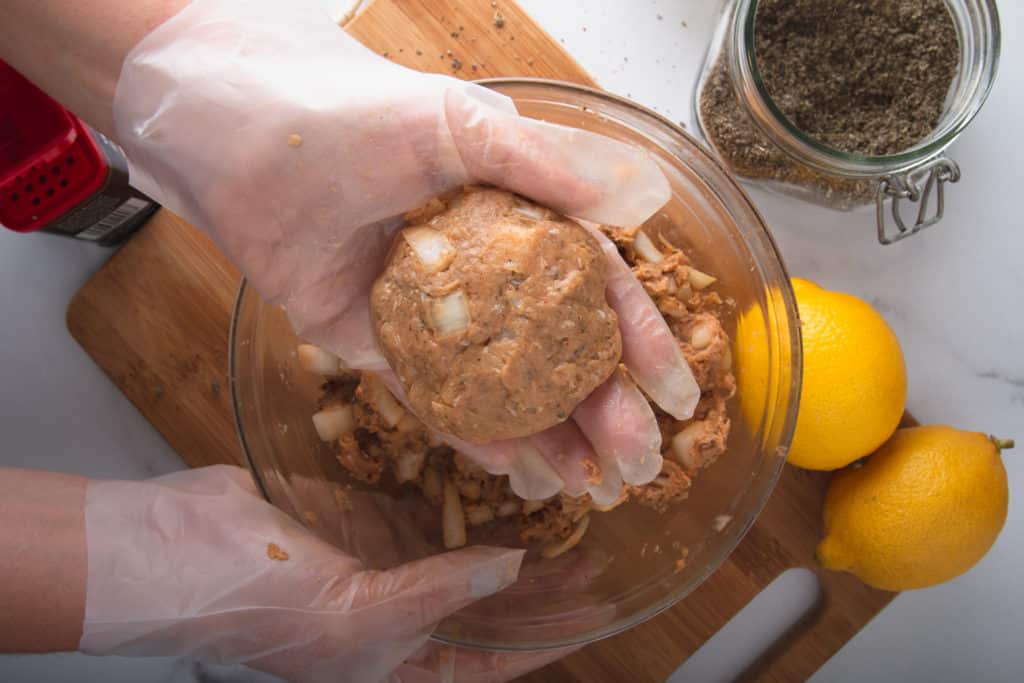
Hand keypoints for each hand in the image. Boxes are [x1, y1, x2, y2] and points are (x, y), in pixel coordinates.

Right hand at [79, 465, 571, 681]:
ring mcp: (372, 563)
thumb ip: (441, 594)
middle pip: (480, 606)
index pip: (489, 661)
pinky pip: (416, 507)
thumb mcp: (361, 616)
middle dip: (535, 586)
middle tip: (591, 553)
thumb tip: (512, 570)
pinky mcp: (353, 516)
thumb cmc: (256, 607)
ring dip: (501, 536)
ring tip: (555, 512)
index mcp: (392, 663)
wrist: (174, 549)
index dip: (545, 639)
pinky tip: (494, 479)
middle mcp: (389, 617)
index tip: (596, 609)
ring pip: (455, 553)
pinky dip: (454, 497)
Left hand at [111, 0, 698, 498]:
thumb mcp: (458, 125)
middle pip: (556, 350)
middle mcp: (480, 271)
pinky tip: (516, 469)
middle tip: (637, 463)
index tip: (673, 394)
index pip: (592, 288)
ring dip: (548, 435)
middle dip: (603, 409)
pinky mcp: (373, 343)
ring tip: (589, 485)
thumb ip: (544, 167)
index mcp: (513, 219)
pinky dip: (472, 433)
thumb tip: (637, 203)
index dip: (637, 341)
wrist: (231, 136)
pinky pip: (430, 398)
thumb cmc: (346, 114)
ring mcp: (429, 313)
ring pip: (501, 386)